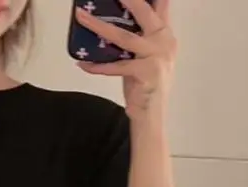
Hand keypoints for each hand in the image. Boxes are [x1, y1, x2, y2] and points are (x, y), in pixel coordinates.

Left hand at [73, 0, 176, 121]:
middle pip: (145, 12)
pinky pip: (116, 66)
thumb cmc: (144, 85)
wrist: (152, 115)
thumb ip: (138, 37)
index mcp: (165, 34)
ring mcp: (157, 56)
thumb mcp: (144, 55)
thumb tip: (113, 20)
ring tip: (82, 17)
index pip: (159, 6)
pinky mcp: (146, 72)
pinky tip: (82, 63)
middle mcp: (164, 41)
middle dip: (130, 0)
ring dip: (99, 26)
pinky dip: (97, 66)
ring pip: (124, 37)